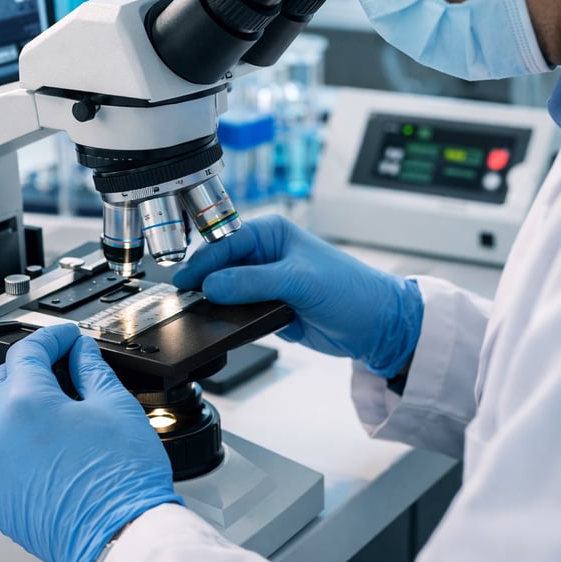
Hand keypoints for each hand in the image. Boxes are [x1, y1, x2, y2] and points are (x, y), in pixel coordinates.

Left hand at [0, 323, 181, 561]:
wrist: (118, 535)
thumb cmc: (121, 481)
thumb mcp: (115, 406)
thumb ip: (91, 370)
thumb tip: (81, 354)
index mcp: (25, 404)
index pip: (28, 352)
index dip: (52, 338)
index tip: (67, 339)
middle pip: (5, 380)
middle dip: (33, 367)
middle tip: (64, 365)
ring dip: (16, 404)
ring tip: (52, 406)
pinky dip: (6, 441)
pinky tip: (37, 443)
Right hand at [173, 215, 422, 376]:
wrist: (377, 325)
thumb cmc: (351, 289)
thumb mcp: (299, 280)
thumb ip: (253, 282)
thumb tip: (212, 285)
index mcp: (272, 233)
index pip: (225, 243)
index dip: (202, 262)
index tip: (183, 281)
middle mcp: (266, 255)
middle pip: (220, 268)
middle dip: (205, 284)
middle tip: (186, 302)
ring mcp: (266, 284)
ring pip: (227, 293)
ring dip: (216, 305)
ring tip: (199, 317)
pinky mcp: (269, 309)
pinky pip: (240, 314)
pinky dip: (231, 321)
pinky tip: (222, 328)